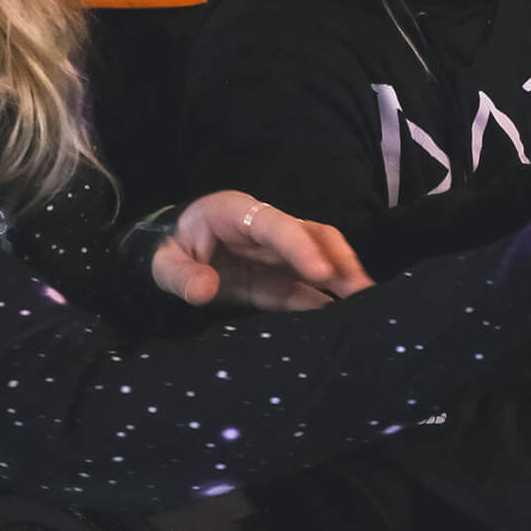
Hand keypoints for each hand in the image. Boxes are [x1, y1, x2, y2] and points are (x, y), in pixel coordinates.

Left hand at [152, 191, 373, 311]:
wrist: (171, 256)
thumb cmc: (168, 250)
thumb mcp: (162, 262)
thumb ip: (180, 275)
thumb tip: (204, 289)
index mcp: (235, 212)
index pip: (276, 226)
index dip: (300, 247)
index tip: (321, 273)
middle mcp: (267, 228)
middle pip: (313, 236)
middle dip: (339, 260)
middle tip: (361, 289)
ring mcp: (278, 253)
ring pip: (321, 258)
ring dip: (344, 279)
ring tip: (368, 303)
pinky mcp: (281, 278)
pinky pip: (309, 289)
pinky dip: (328, 301)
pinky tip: (346, 317)